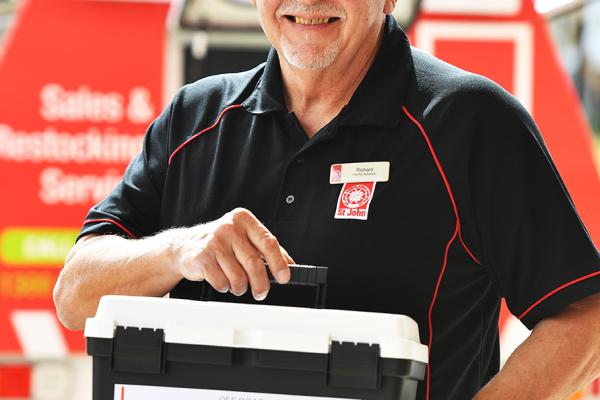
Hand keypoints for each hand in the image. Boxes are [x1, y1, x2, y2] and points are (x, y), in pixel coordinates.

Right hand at [170, 208, 293, 299]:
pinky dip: (225, 287)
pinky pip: (222, 282)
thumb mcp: (243, 238)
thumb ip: (265, 248)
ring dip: (240, 288)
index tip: (284, 277)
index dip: (278, 263)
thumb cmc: (218, 242)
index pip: (268, 242)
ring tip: (237, 285)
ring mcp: (214, 242)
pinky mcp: (202, 257)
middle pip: (254, 263)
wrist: (184, 246)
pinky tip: (222, 280)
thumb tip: (288, 263)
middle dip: (261, 284)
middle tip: (261, 292)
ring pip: (238, 276)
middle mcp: (229, 228)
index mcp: (244, 220)